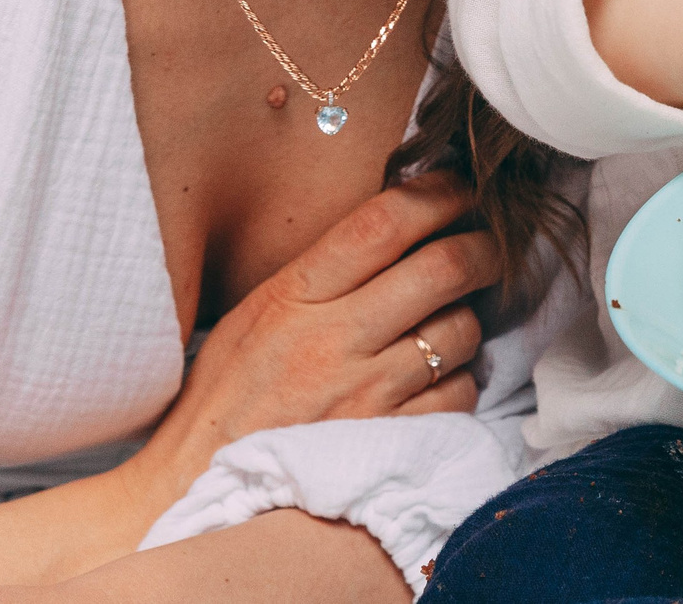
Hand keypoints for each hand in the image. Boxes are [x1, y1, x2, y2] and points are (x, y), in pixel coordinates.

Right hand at [124, 172, 498, 510]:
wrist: (193, 492)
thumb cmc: (229, 398)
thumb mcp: (256, 315)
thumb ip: (323, 271)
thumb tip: (402, 221)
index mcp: (294, 297)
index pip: (384, 222)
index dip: (440, 194)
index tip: (464, 190)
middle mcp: (331, 341)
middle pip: (444, 268)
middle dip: (484, 250)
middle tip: (489, 251)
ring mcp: (364, 395)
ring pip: (461, 331)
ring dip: (467, 323)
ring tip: (444, 328)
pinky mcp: (387, 443)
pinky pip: (458, 394)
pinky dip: (457, 384)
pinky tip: (432, 385)